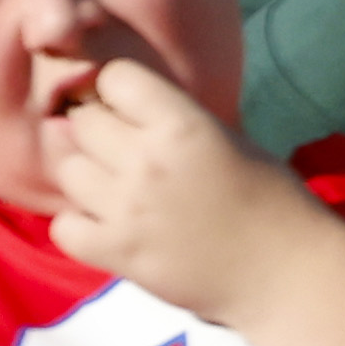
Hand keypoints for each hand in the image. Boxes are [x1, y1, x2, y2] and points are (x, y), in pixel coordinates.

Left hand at [40, 52, 343, 321]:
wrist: (280, 269)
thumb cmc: (267, 197)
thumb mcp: (226, 137)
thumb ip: (175, 121)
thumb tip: (128, 111)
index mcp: (181, 122)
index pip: (114, 76)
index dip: (116, 89)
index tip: (128, 106)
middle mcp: (146, 159)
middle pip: (83, 121)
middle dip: (97, 129)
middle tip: (118, 149)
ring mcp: (127, 208)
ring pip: (68, 171)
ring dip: (85, 175)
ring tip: (109, 187)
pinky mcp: (118, 253)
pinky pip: (64, 227)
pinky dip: (77, 224)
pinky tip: (102, 224)